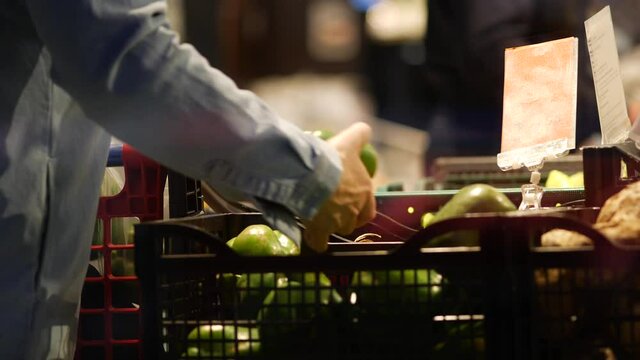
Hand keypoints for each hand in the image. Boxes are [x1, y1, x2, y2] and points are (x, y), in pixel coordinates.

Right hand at [303, 122, 375, 251]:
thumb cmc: (332, 158)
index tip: (351, 203)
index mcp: (364, 192)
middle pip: (352, 221)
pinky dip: (316, 241)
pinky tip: (312, 237)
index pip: (368, 208)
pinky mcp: (321, 230)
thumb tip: (366, 129)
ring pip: (336, 230)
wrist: (310, 173)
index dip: (360, 207)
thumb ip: (360, 135)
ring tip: (318, 218)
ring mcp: (338, 222)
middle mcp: (354, 210)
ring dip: (330, 227)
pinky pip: (319, 243)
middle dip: (346, 219)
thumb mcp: (349, 141)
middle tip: (333, 211)